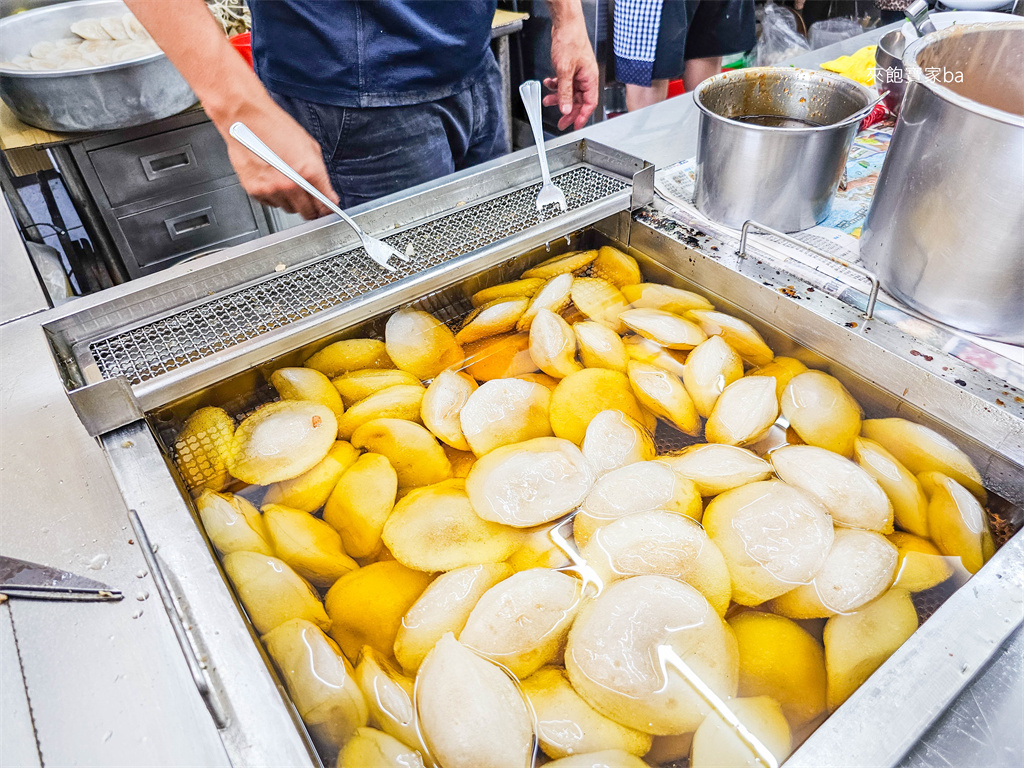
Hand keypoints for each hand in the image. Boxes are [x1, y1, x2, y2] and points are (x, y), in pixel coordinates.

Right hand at [218, 100, 338, 219]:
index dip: (327, 208)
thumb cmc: (276, 127)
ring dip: (292, 201)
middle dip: (312, 208)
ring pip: (289, 209)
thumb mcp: (309, 147)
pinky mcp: (255, 190)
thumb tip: (326, 191)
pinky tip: (273, 181)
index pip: (325, 205)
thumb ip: (320, 173)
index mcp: (308, 172)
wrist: (245, 119)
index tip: (327, 208)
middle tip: (310, 200)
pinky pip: (271, 203)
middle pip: (308, 213)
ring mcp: (271, 189)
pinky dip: (274, 196)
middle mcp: (290, 184)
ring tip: (288, 184)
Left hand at [542, 2, 598, 130]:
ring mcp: (577, 73)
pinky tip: (548, 83)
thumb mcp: (565, 70)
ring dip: (558, 97)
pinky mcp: (569, 69)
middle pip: (578, 101)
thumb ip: (565, 92)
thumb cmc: (571, 41)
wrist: (565, 25)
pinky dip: (555, 85)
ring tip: (548, 101)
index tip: (574, 126)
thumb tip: (565, 109)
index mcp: (590, 79)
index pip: (589, 104)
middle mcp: (585, 77)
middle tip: (560, 122)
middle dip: (567, 110)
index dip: (582, 117)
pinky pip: (563, 83)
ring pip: (568, 92)